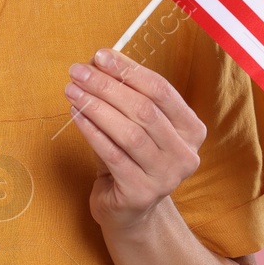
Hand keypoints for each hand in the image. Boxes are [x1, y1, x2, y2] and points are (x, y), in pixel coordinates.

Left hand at [65, 47, 206, 234]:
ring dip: (96, 107)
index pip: (161, 91)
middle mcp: (185, 154)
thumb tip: (98, 60)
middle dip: (108, 86)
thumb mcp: (134, 125)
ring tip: (72, 90)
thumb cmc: (130, 157)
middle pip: (144, 110)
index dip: (129, 70)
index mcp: (191, 130)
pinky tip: (75, 115)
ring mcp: (166, 177)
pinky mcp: (141, 193)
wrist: (128, 209)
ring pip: (129, 133)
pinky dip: (91, 131)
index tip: (100, 55)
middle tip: (78, 71)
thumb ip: (124, 95)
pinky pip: (112, 155)